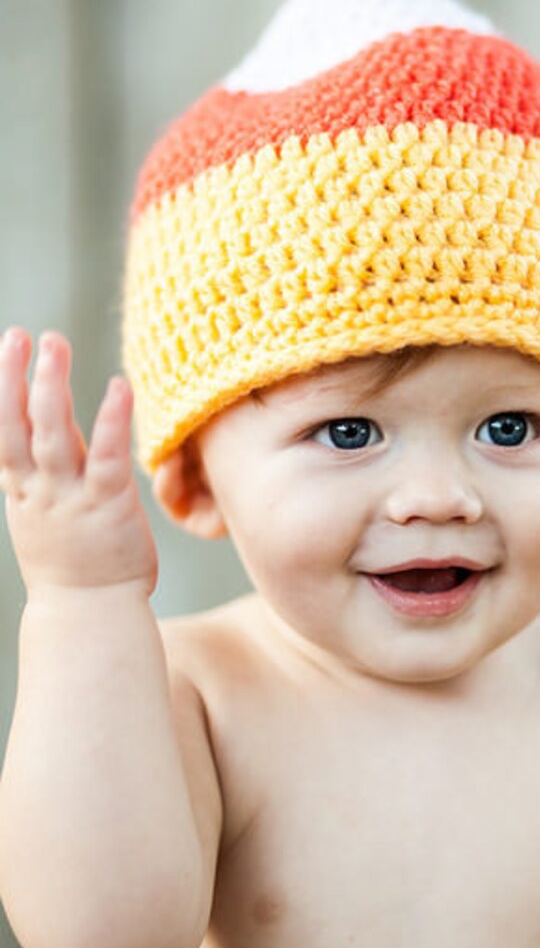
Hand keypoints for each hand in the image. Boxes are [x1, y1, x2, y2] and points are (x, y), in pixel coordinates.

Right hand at [0, 329, 157, 594]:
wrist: (89, 613)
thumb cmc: (74, 563)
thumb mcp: (43, 514)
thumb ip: (42, 473)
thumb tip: (44, 432)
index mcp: (21, 490)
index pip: (2, 432)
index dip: (0, 389)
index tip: (7, 346)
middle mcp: (38, 489)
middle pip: (18, 424)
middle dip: (15, 376)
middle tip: (22, 333)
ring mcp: (69, 497)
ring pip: (51, 433)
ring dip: (49, 386)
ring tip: (53, 342)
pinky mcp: (107, 505)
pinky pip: (105, 456)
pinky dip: (110, 420)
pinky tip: (119, 387)